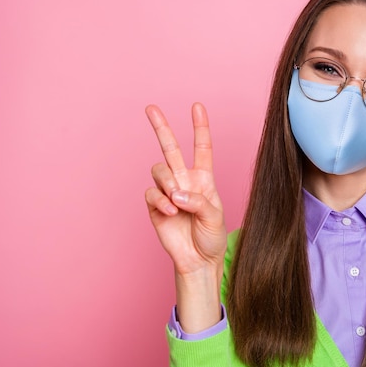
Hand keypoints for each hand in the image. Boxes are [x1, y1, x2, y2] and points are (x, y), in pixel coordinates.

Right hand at [145, 103, 226, 277]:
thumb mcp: (214, 217)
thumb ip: (198, 201)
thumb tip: (176, 194)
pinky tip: (170, 212)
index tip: (197, 106)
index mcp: (203, 178)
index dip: (200, 127)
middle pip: (170, 148)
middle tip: (151, 108)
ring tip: (176, 203)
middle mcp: (184, 181)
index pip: (201, 148)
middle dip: (161, 127)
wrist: (199, 260)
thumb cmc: (211, 236)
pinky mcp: (154, 207)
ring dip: (167, 183)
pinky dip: (160, 201)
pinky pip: (151, 193)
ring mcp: (168, 192)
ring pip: (158, 170)